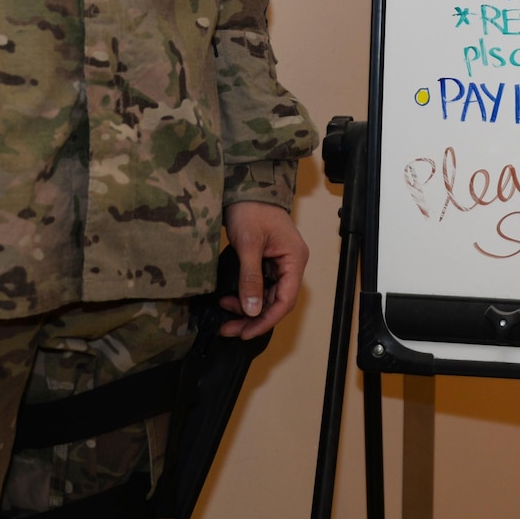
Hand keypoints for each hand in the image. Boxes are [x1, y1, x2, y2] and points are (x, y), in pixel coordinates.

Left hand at [220, 202, 307, 338]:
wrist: (245, 186)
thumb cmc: (251, 210)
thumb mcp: (249, 245)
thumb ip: (251, 279)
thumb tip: (252, 310)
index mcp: (294, 260)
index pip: (285, 300)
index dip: (266, 320)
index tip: (245, 332)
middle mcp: (291, 264)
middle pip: (275, 301)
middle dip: (253, 317)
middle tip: (229, 330)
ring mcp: (279, 262)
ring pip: (266, 296)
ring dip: (247, 307)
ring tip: (225, 313)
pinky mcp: (266, 260)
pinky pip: (259, 285)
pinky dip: (245, 294)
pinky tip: (228, 299)